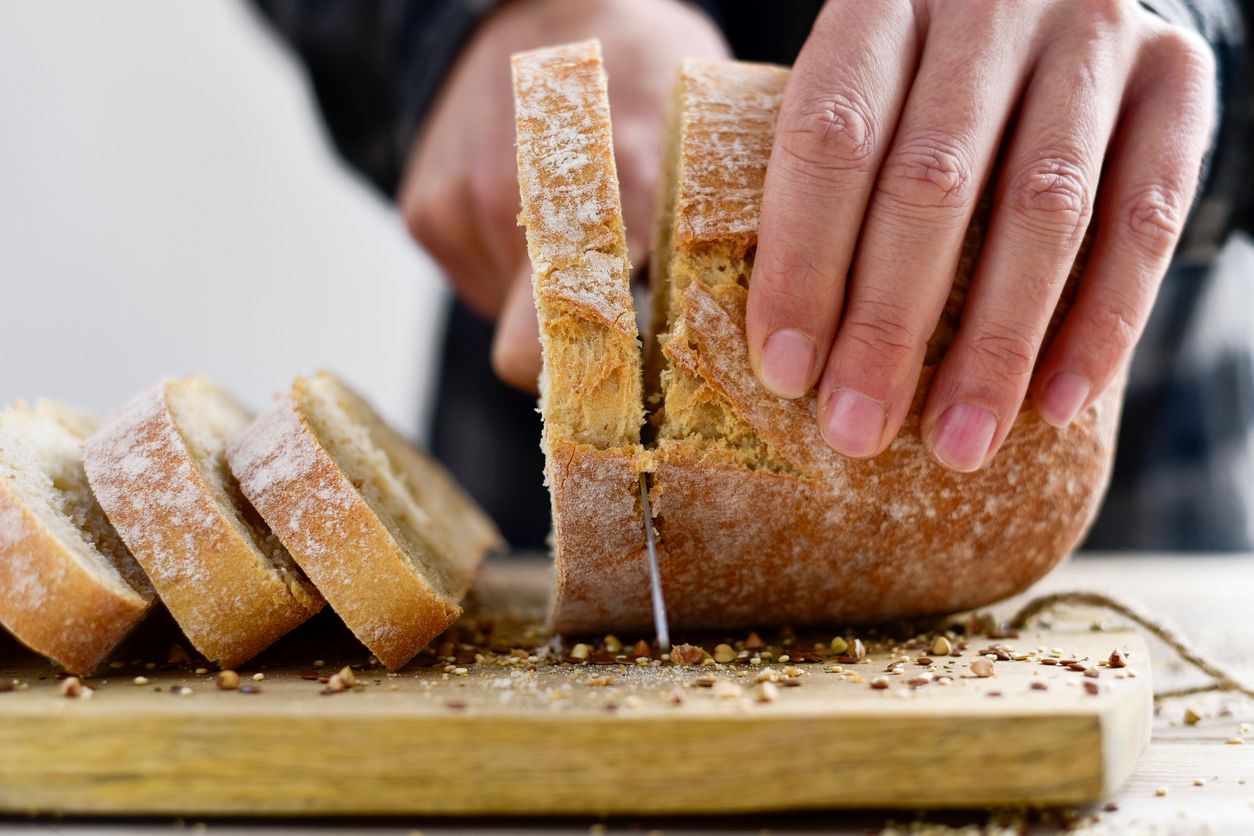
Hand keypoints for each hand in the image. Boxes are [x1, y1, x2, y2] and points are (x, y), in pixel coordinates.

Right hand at [400, 0, 728, 391]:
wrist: (535, 1)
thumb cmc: (643, 71)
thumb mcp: (708, 135)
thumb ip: (723, 232)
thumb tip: (765, 328)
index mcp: (628, 188)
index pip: (598, 336)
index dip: (609, 385)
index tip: (635, 397)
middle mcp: (530, 204)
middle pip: (530, 356)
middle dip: (566, 358)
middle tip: (607, 330)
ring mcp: (464, 205)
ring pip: (500, 323)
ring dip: (538, 305)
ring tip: (574, 239)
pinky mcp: (422, 210)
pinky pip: (472, 284)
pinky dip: (502, 271)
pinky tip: (530, 216)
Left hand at [745, 0, 1214, 470]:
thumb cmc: (924, 76)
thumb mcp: (862, 92)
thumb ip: (825, 178)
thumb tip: (779, 346)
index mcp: (883, 0)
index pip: (831, 137)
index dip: (804, 263)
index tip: (786, 372)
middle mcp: (990, 2)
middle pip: (932, 181)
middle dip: (889, 325)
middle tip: (857, 430)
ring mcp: (1093, 34)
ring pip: (1043, 208)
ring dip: (995, 344)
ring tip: (957, 443)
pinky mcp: (1176, 78)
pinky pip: (1146, 216)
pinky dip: (1102, 321)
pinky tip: (1057, 403)